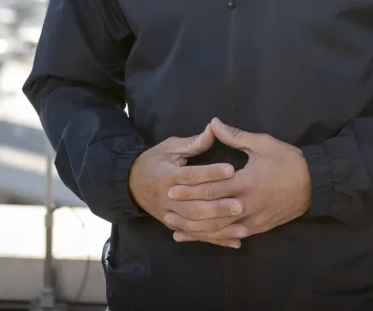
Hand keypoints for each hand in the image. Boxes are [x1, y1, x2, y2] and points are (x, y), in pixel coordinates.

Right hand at [128, 126, 242, 247]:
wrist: (130, 184)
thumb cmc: (154, 161)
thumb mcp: (169, 147)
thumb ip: (193, 143)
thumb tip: (214, 128)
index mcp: (168, 176)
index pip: (191, 176)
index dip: (211, 173)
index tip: (232, 170)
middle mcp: (169, 199)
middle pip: (194, 206)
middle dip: (218, 207)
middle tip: (240, 205)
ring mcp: (170, 215)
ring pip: (195, 225)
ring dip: (219, 228)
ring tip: (242, 228)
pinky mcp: (173, 226)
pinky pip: (196, 235)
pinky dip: (215, 240)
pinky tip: (234, 243)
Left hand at [165, 117, 310, 244]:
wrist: (314, 184)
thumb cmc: (288, 161)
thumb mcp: (263, 144)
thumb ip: (235, 137)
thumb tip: (213, 123)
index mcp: (245, 183)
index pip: (210, 188)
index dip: (188, 190)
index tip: (170, 189)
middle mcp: (246, 205)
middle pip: (210, 213)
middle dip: (186, 213)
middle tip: (166, 212)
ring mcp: (252, 220)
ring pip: (219, 230)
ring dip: (197, 231)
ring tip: (176, 230)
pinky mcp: (258, 229)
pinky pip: (232, 236)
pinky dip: (215, 238)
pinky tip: (202, 238)